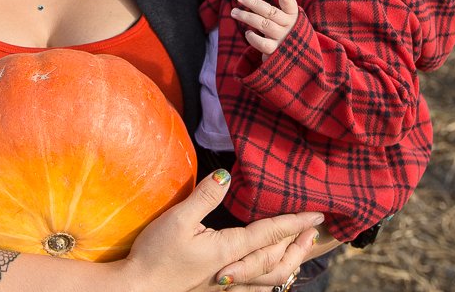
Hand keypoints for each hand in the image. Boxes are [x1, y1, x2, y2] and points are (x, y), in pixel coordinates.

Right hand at [121, 169, 324, 291]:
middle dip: (299, 245)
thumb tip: (227, 174)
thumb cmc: (156, 254)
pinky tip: (269, 277)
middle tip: (314, 231)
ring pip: (269, 280)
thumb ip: (204, 196)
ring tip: (300, 251)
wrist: (138, 289)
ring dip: (289, 263)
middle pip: (277, 261)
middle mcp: (234, 271)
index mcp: (229, 250)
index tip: (316, 214)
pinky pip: (253, 290)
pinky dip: (269, 282)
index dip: (295, 222)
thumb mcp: (178, 219)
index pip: (270, 233)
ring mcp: (226, 286)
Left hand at [231, 0, 297, 59]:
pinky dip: (252, 37)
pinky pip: (261, 42)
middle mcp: (290, 25)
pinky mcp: (276, 51)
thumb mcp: (285, 20)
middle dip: (252, 2)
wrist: (298, 60)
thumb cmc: (286, 34)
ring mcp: (283, 38)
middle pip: (269, 11)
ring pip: (261, 24)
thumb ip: (273, 11)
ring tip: (234, 12)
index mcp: (293, 15)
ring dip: (246, 17)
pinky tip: (248, 34)